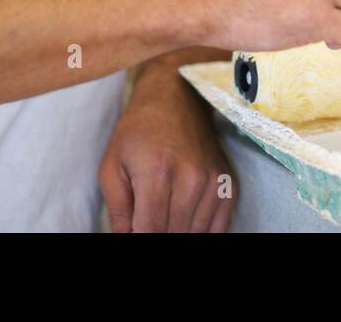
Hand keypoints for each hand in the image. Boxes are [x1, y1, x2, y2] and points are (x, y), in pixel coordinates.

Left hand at [98, 71, 234, 231]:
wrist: (175, 98)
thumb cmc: (137, 133)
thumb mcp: (112, 168)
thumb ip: (118, 212)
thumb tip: (126, 240)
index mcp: (157, 173)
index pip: (151, 231)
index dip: (141, 241)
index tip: (136, 232)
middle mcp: (191, 178)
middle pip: (175, 235)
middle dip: (159, 234)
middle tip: (148, 220)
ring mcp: (214, 181)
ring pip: (197, 233)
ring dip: (179, 230)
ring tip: (165, 215)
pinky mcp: (228, 183)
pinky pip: (220, 226)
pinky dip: (202, 231)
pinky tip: (186, 220)